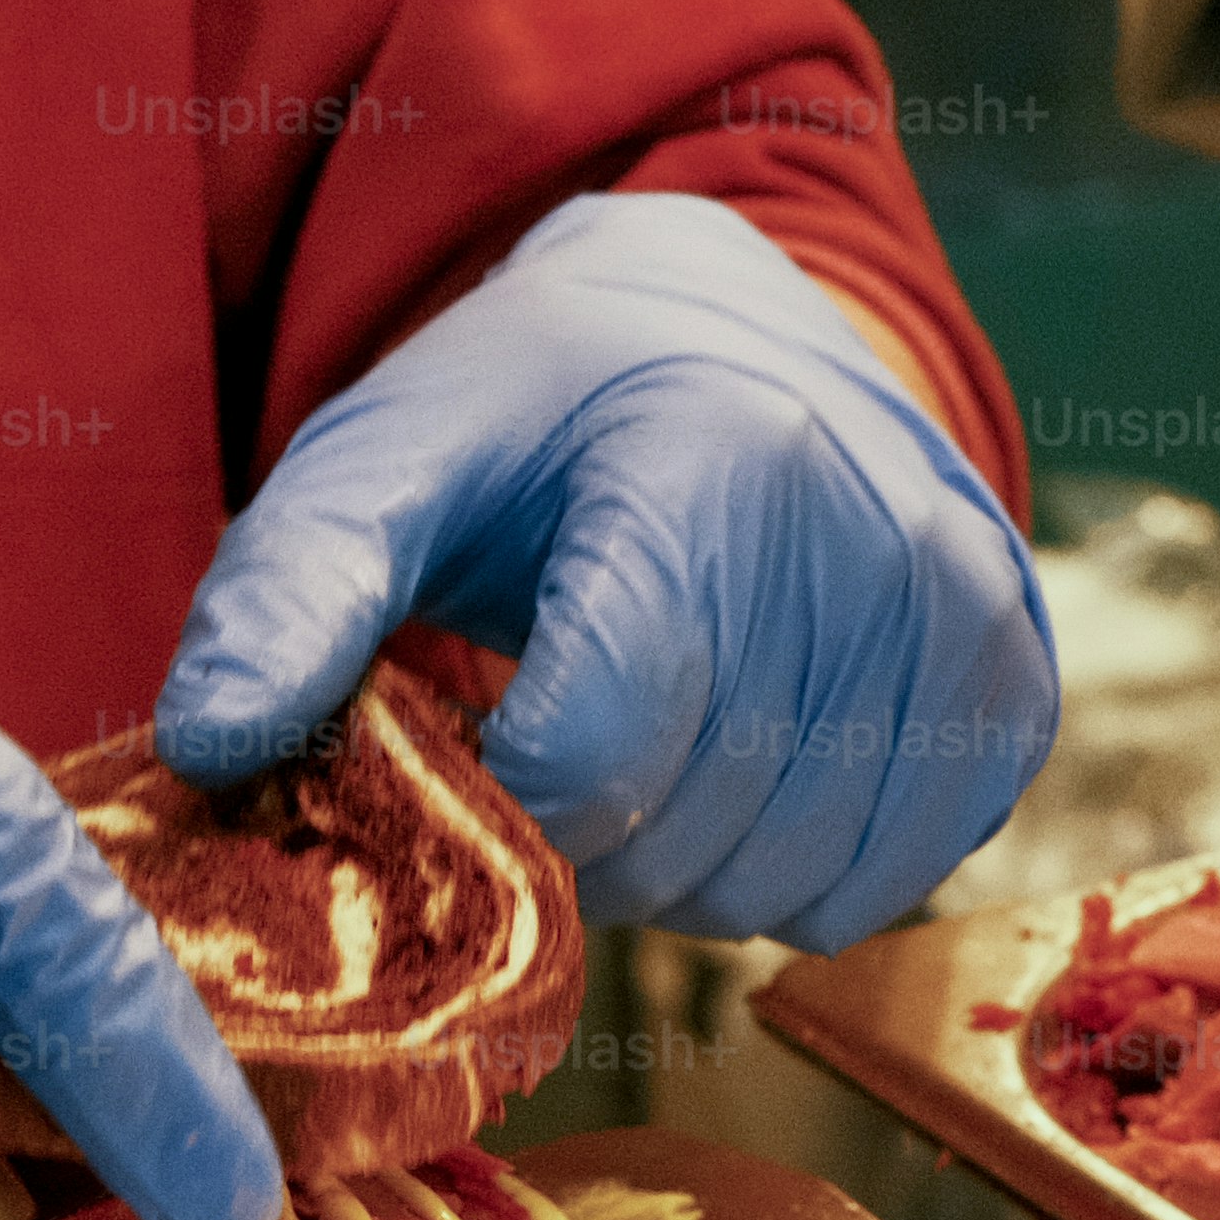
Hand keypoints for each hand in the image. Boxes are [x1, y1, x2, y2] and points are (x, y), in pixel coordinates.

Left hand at [158, 192, 1049, 949]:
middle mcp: (871, 534)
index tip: (475, 736)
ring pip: (780, 883)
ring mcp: (966, 616)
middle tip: (555, 731)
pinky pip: (878, 887)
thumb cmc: (545, 415)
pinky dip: (788, 865)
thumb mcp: (392, 456)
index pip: (591, 753)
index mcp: (710, 459)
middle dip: (585, 833)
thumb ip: (288, 591)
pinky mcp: (1015, 689)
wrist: (751, 333)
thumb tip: (204, 745)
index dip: (500, 793)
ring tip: (652, 733)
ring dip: (683, 864)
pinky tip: (746, 755)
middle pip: (686, 833)